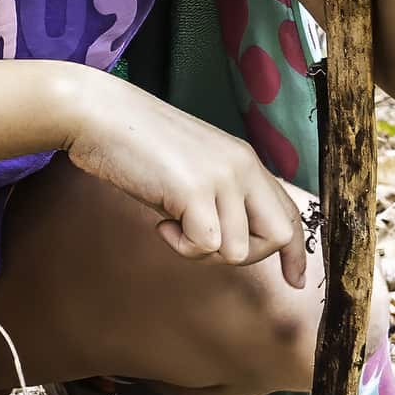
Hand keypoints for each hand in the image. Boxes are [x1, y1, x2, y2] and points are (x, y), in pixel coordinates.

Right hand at [61, 69, 313, 284]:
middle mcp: (242, 167)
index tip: (294, 279)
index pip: (289, 212)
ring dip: (201, 251)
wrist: (99, 116)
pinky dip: (181, 246)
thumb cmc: (134, 143)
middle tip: (205, 245)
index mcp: (245, 160)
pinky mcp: (195, 191)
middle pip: (278, 235)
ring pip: (238, 250)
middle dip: (248, 256)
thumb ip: (220, 195)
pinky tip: (162, 224)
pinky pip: (206, 246)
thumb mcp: (193, 168)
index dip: (295, 251)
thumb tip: (228, 238)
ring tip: (172, 225)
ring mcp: (221, 178)